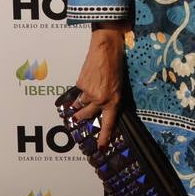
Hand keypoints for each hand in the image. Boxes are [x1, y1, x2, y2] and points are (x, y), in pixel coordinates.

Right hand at [73, 22, 128, 147]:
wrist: (106, 49)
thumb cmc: (116, 65)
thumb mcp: (117, 85)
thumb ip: (110, 98)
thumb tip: (101, 106)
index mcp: (114, 101)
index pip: (108, 123)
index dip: (104, 136)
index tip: (100, 147)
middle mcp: (101, 100)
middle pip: (87, 116)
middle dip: (82, 117)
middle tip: (77, 119)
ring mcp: (89, 93)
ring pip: (81, 103)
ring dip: (80, 102)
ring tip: (81, 95)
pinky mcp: (81, 85)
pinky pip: (79, 91)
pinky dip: (81, 88)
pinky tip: (86, 78)